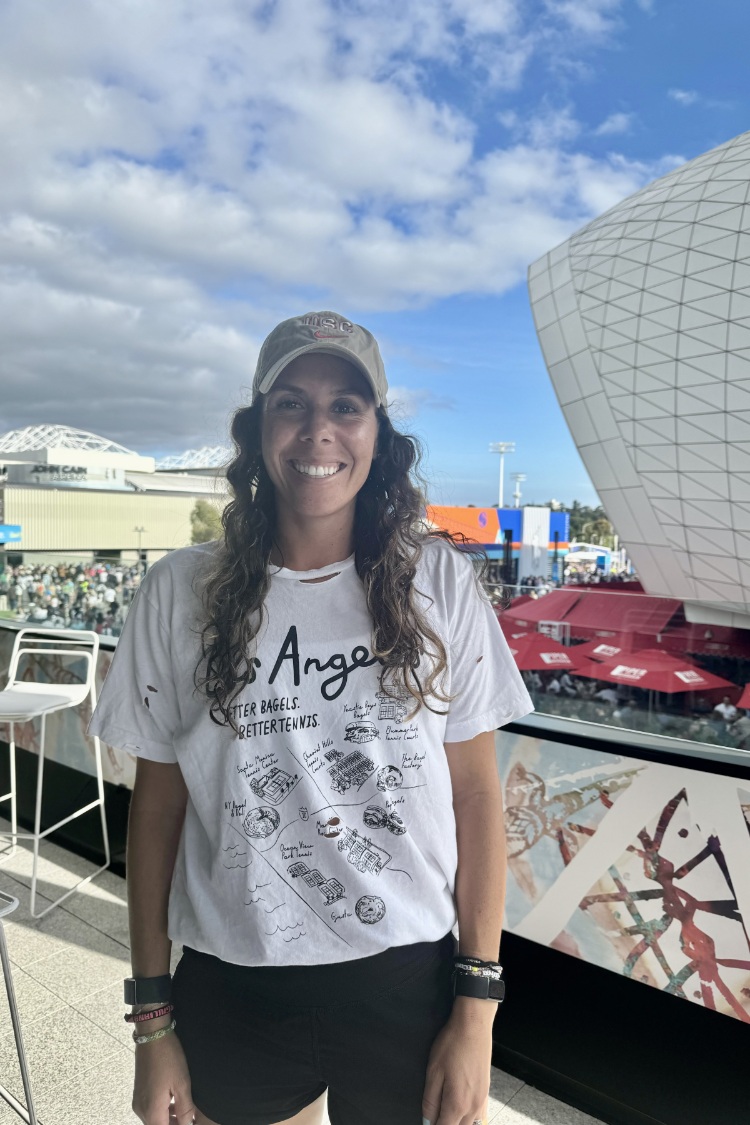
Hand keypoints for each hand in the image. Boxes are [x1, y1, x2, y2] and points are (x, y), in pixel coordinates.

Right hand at [132, 1032, 195, 1124]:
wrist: (152, 1036)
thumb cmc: (169, 1059)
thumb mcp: (182, 1084)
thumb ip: (185, 1109)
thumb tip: (188, 1124)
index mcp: (152, 1112)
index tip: (190, 1121)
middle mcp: (141, 1110)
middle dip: (174, 1124)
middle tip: (190, 1117)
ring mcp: (138, 1102)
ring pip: (154, 1119)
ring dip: (169, 1119)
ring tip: (186, 1112)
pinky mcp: (139, 1093)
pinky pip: (150, 1109)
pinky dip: (162, 1111)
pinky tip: (175, 1103)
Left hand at [422, 997, 494, 1124]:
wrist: (473, 1025)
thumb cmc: (453, 1044)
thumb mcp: (434, 1071)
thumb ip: (430, 1100)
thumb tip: (427, 1120)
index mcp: (457, 1104)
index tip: (427, 1122)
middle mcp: (473, 1106)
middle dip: (444, 1124)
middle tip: (434, 1115)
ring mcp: (482, 1100)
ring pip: (470, 1124)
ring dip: (457, 1122)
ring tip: (444, 1113)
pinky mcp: (486, 1091)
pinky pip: (479, 1116)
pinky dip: (469, 1118)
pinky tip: (460, 1110)